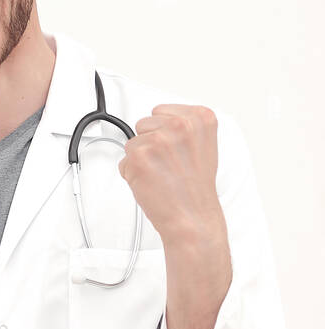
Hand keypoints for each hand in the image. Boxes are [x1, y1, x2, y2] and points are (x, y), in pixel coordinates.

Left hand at [119, 105, 225, 248]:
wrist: (193, 216)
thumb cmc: (195, 188)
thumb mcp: (203, 146)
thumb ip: (183, 128)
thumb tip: (158, 119)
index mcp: (200, 118)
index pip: (160, 111)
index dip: (163, 133)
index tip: (177, 150)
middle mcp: (180, 125)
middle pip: (143, 125)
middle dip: (151, 145)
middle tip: (170, 165)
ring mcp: (159, 140)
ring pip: (132, 143)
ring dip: (141, 160)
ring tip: (163, 174)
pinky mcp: (139, 157)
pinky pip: (123, 162)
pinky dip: (132, 174)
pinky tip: (152, 182)